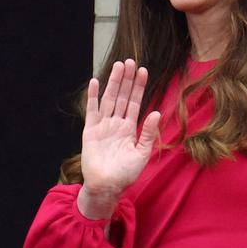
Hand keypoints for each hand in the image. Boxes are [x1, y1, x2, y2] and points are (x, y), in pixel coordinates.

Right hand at [78, 59, 160, 219]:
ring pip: (109, 99)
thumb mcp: (142, 153)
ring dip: (114, 83)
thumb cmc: (125, 173)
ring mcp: (103, 126)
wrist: (107, 185)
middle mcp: (116, 123)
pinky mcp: (90, 131)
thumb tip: (156, 112)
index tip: (143, 71)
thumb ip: (149, 133)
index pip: (135, 102)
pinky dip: (93, 96)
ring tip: (118, 66)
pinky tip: (96, 82)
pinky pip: (92, 110)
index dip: (139, 87)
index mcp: (129, 128)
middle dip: (126, 79)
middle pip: (122, 96)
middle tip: (130, 61)